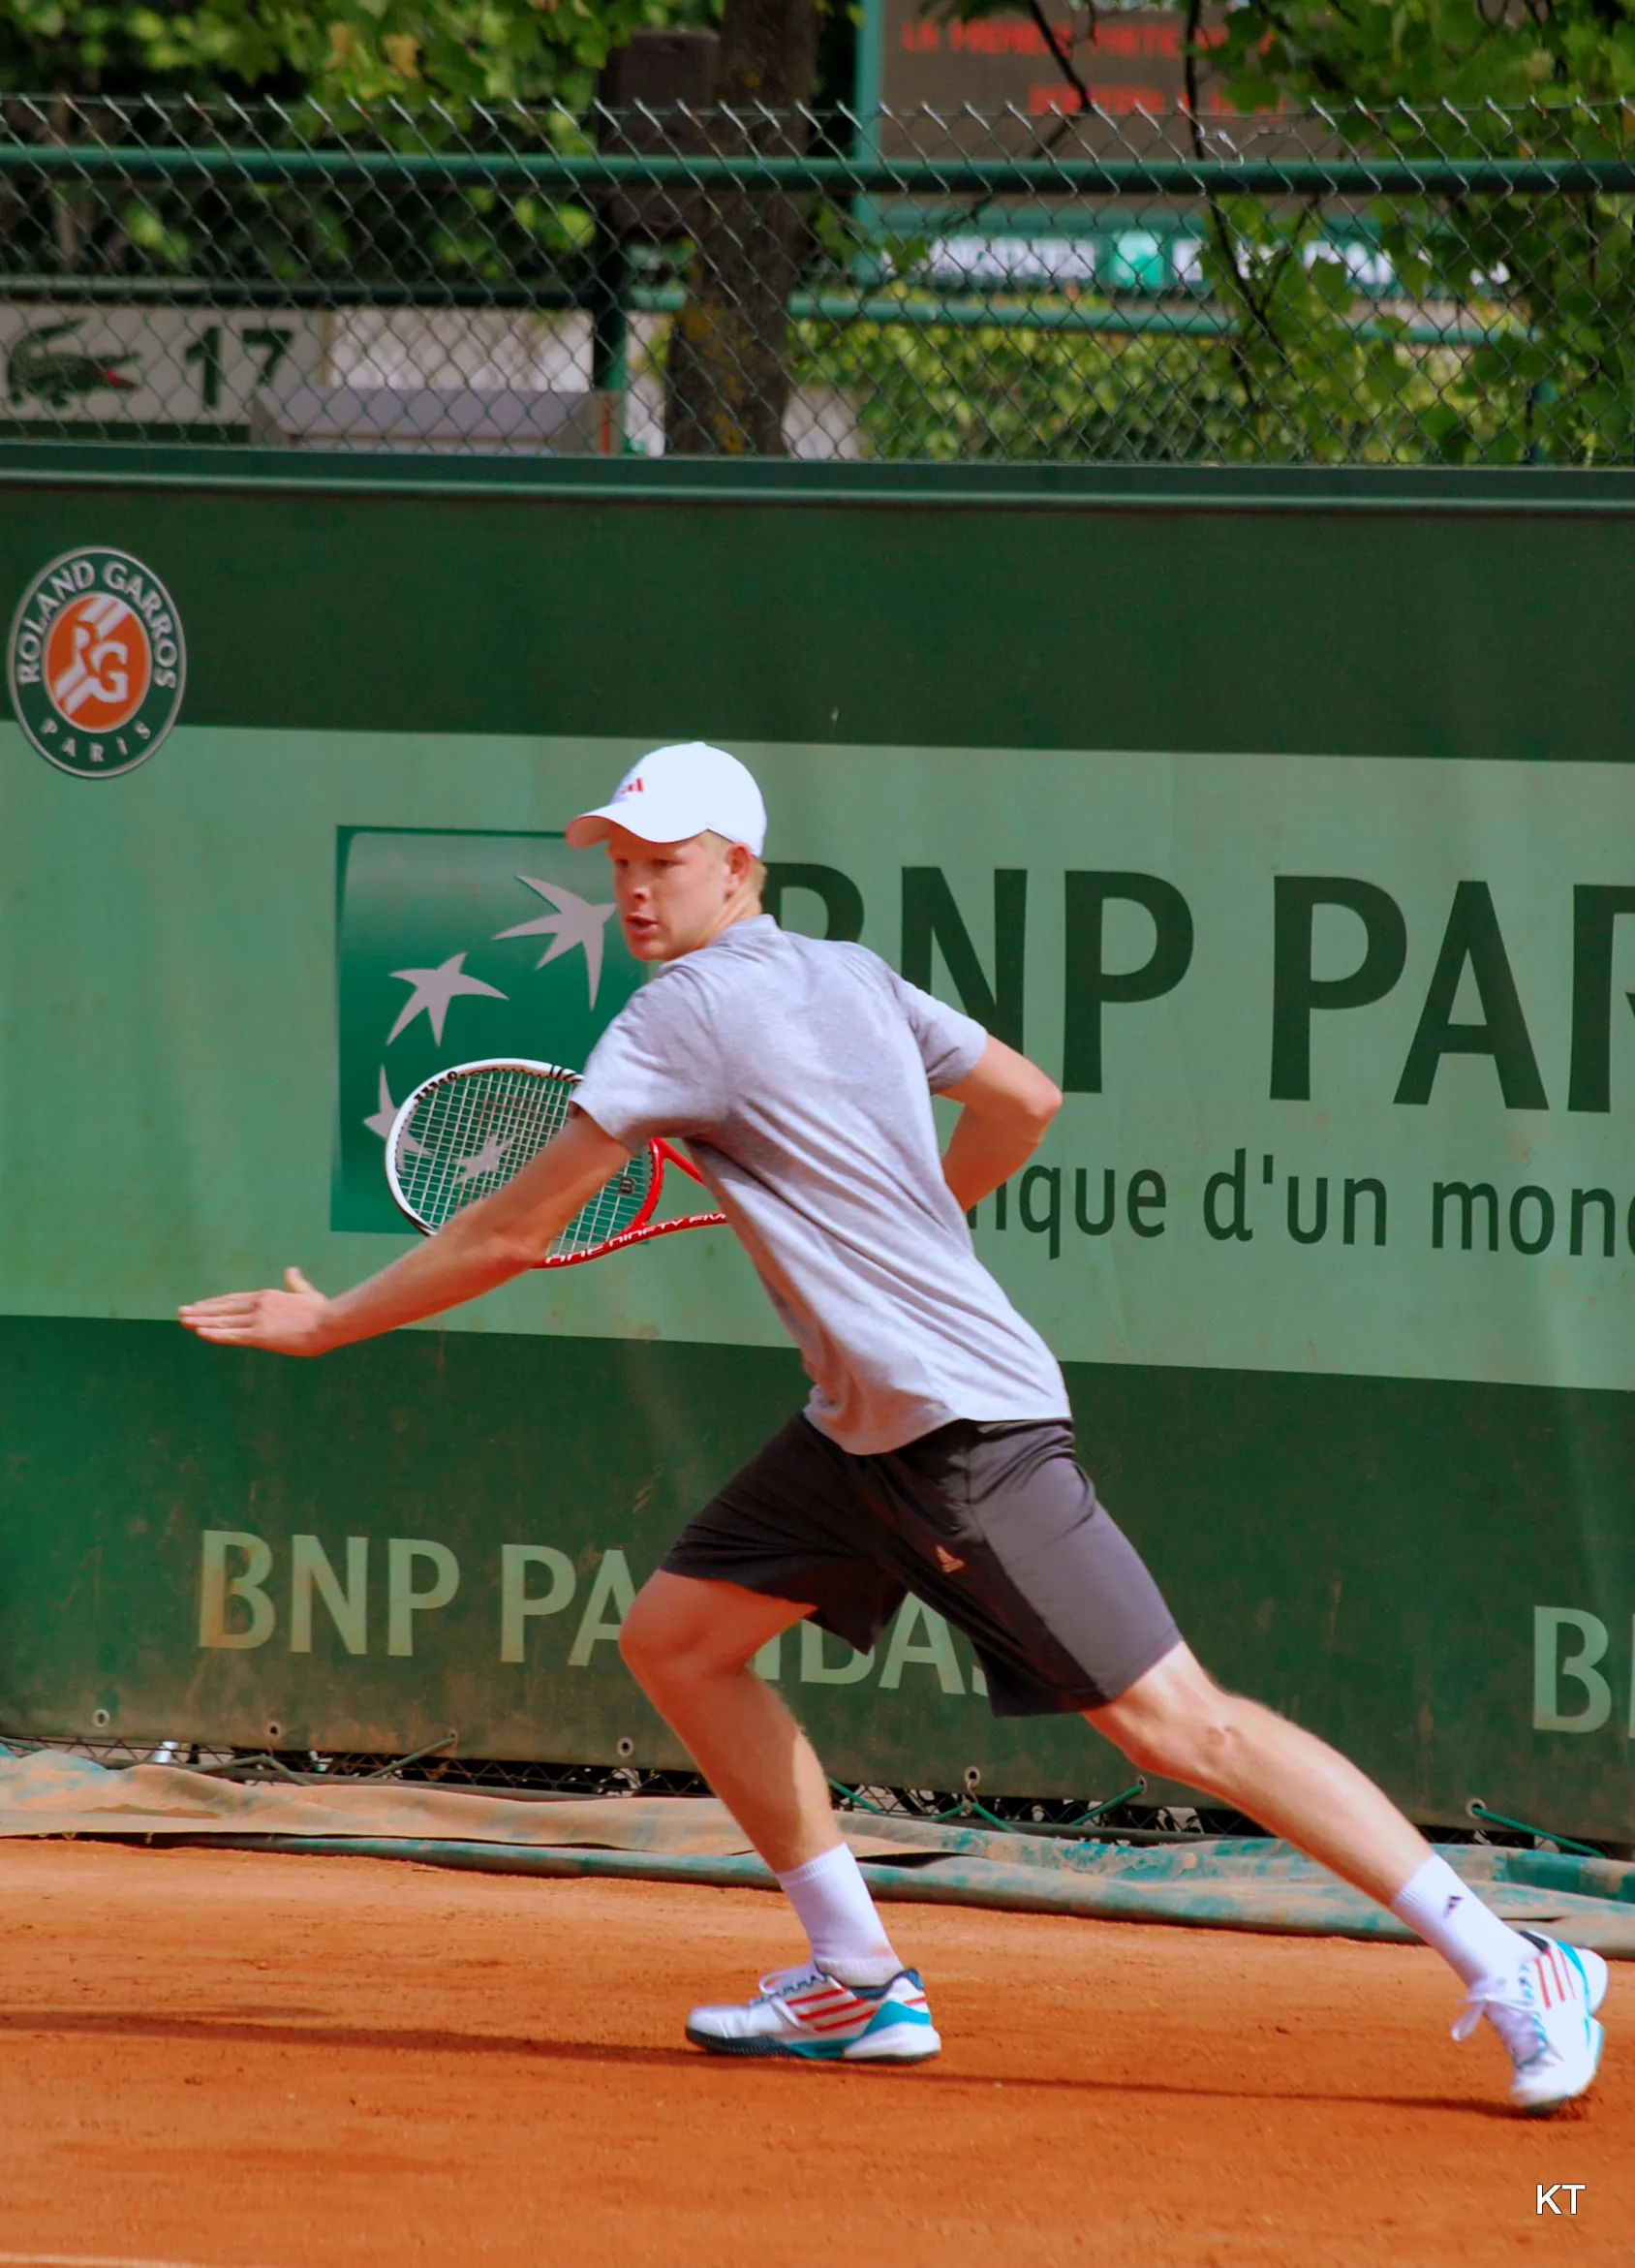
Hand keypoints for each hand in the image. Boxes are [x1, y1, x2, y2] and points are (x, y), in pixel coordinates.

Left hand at [179, 1267, 334, 1355]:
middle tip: (183, 1311)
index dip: (216, 1303)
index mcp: (267, 1296)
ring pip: (223, 1320)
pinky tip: (199, 1332)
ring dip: (201, 1320)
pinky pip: (232, 1334)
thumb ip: (296, 1283)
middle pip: (224, 1308)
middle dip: (202, 1310)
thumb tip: (291, 1270)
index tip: (202, 1304)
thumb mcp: (307, 1294)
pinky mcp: (260, 1334)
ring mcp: (258, 1319)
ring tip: (184, 1320)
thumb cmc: (323, 1311)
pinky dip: (214, 1333)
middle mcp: (258, 1305)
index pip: (235, 1299)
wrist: (330, 1322)